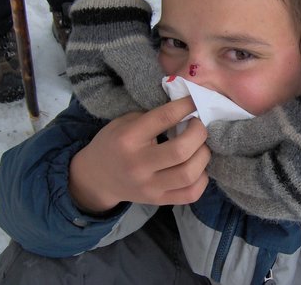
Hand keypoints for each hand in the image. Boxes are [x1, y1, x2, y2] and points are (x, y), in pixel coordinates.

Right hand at [66, 0, 167, 118]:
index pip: (110, 107)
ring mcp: (106, 76)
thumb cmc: (114, 24)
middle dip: (144, 100)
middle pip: (120, 102)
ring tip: (169, 90)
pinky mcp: (118, 68)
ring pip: (130, 93)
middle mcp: (93, 84)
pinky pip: (134, 82)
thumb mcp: (128, 53)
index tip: (159, 105)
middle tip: (168, 98)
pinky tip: (163, 81)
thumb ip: (142, 80)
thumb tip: (161, 104)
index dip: (135, 108)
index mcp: (85, 84)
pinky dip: (147, 81)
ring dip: (148, 91)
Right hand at [69, 97, 209, 212]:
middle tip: (200, 125)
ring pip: (189, 174)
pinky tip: (197, 166)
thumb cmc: (115, 143)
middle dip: (199, 133)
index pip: (165, 118)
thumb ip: (154, 116)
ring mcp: (149, 187)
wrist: (97, 178)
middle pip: (181, 150)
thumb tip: (189, 108)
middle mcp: (139, 165)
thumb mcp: (125, 122)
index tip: (196, 100)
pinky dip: (202, 178)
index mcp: (128, 139)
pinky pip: (191, 193)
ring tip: (200, 146)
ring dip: (203, 155)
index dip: (187, 106)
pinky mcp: (158, 201)